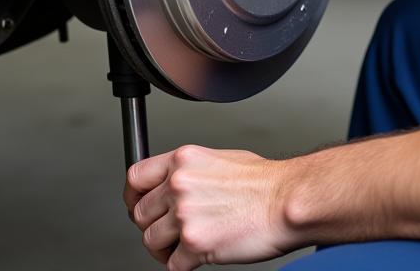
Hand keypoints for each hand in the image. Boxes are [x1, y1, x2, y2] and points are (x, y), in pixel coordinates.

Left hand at [124, 145, 296, 269]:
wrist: (286, 201)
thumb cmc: (264, 182)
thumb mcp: (220, 159)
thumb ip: (190, 171)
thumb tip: (177, 183)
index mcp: (183, 159)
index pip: (135, 177)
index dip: (133, 196)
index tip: (137, 205)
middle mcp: (179, 184)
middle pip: (139, 213)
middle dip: (151, 225)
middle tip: (166, 231)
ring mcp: (185, 214)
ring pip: (150, 240)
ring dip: (164, 249)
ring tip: (182, 247)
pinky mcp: (195, 244)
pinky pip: (171, 265)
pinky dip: (181, 266)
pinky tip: (196, 258)